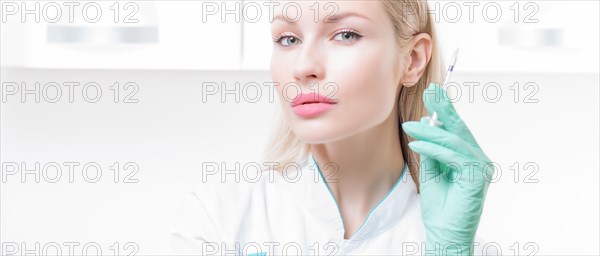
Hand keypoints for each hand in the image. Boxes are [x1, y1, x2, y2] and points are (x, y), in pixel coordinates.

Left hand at [401, 83, 494, 255]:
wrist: (445, 234)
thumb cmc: (440, 208)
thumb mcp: (431, 172)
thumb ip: (431, 150)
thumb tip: (426, 123)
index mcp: (470, 157)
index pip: (457, 130)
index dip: (446, 110)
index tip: (433, 93)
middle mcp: (479, 160)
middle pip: (459, 129)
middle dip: (443, 109)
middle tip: (430, 91)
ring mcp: (481, 167)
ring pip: (453, 140)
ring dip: (428, 132)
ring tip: (409, 126)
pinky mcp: (477, 176)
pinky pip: (451, 155)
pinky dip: (432, 148)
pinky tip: (415, 144)